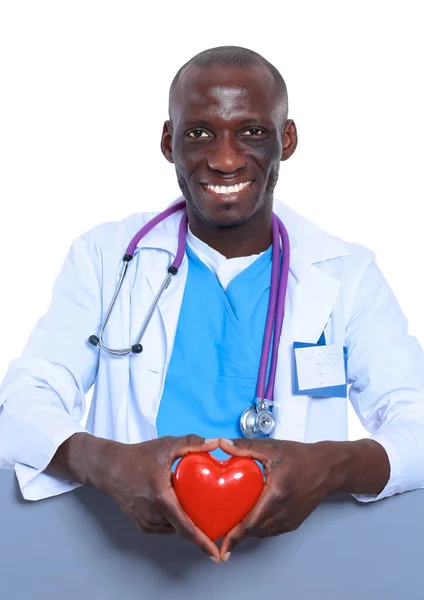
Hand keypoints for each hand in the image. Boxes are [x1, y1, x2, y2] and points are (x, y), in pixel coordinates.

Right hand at [91, 434, 220, 561]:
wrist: (109, 467)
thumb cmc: (138, 456)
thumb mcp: (166, 445)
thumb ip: (191, 442)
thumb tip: (215, 443)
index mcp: (161, 498)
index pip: (185, 527)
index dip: (202, 541)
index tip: (216, 553)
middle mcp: (152, 515)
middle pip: (182, 527)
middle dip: (199, 527)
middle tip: (216, 521)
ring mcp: (145, 522)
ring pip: (173, 528)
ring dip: (185, 523)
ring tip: (199, 512)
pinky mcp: (141, 524)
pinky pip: (164, 527)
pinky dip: (173, 521)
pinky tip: (179, 508)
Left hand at [218, 437, 342, 559]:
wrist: (328, 468)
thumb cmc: (301, 457)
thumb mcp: (271, 448)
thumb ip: (245, 446)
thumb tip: (222, 443)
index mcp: (275, 495)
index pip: (250, 523)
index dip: (234, 537)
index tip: (222, 548)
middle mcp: (282, 512)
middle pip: (254, 531)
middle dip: (236, 535)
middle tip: (219, 531)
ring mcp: (289, 520)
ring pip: (262, 533)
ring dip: (247, 532)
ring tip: (231, 527)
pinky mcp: (293, 523)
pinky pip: (271, 531)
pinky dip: (259, 529)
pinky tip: (251, 519)